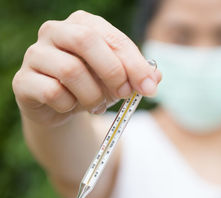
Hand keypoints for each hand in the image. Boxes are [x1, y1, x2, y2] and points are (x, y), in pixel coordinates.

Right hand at [12, 10, 161, 125]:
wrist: (61, 107)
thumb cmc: (93, 85)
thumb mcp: (120, 80)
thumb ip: (139, 76)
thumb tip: (155, 77)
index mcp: (83, 24)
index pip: (112, 37)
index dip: (134, 63)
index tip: (148, 88)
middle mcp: (55, 31)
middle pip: (86, 41)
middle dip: (112, 72)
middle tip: (124, 93)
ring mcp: (35, 54)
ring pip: (70, 71)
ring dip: (92, 95)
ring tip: (95, 103)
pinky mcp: (23, 80)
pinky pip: (52, 93)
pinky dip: (70, 106)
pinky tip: (71, 106)